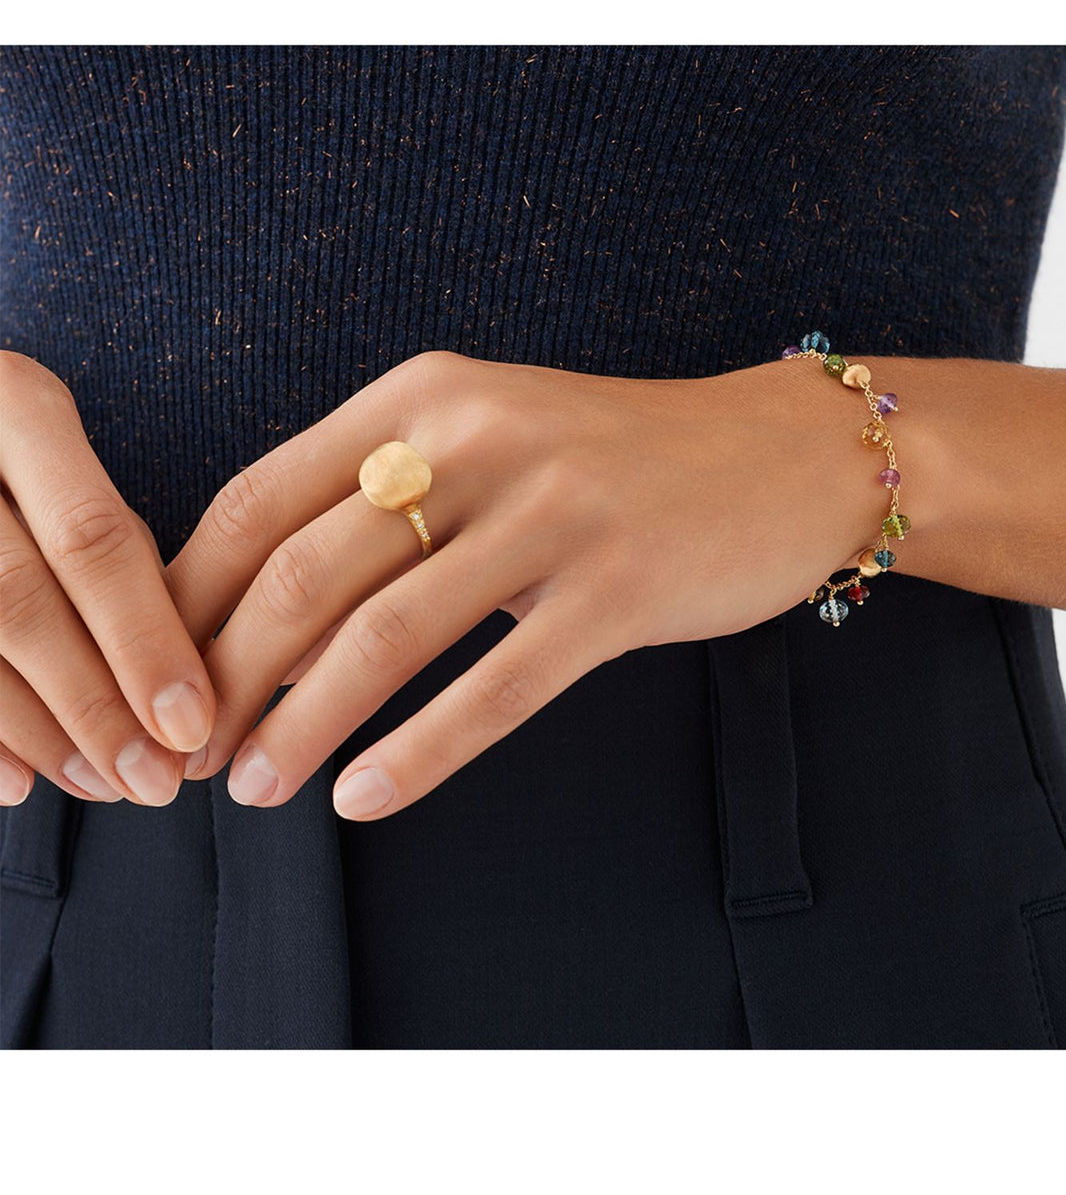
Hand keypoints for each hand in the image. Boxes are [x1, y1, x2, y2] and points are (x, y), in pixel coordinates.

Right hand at [0, 352, 216, 807]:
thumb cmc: (9, 451)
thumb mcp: (63, 453)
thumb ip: (113, 538)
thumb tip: (191, 672)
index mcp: (14, 405)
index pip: (92, 538)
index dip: (144, 641)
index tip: (193, 726)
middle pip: (20, 601)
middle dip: (95, 706)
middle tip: (153, 784)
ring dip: (38, 731)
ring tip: (102, 787)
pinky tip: (17, 785)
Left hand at [167, 350, 876, 820]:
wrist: (778, 456)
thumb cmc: (612, 459)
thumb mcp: (486, 437)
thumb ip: (382, 497)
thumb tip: (263, 615)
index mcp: (423, 394)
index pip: (258, 497)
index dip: (189, 596)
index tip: (159, 672)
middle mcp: (478, 439)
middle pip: (304, 572)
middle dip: (226, 677)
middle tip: (191, 754)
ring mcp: (553, 514)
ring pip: (386, 637)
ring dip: (302, 726)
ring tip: (256, 787)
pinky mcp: (617, 589)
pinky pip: (494, 690)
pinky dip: (417, 755)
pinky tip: (365, 800)